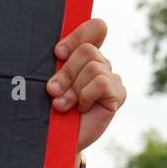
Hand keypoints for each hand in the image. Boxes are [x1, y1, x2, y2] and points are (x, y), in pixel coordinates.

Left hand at [47, 18, 125, 152]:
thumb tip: (57, 52)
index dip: (78, 36)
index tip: (57, 53)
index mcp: (84, 54)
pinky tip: (81, 108)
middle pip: (87, 50)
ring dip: (72, 89)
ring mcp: (111, 78)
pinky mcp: (118, 94)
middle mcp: (101, 63)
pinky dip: (85, 96)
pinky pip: (101, 83)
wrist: (55, 139)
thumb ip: (56, 64)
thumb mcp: (49, 82)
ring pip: (93, 67)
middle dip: (65, 72)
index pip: (95, 28)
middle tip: (52, 91)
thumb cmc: (48, 108)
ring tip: (62, 105)